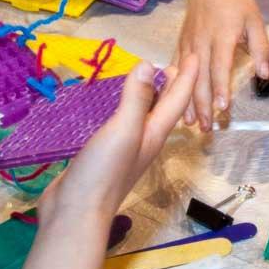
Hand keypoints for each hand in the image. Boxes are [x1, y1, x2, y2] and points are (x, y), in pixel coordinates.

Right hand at [39, 59, 196, 227]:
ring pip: (143, 116)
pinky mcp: (105, 155)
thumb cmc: (104, 171)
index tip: (193, 55)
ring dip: (148, 97)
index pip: (176, 100)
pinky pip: (122, 125)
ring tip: (147, 80)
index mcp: (154, 134)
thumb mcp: (124, 129)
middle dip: (172, 86)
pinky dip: (124, 109)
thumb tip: (148, 65)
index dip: (186, 77)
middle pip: (164, 108)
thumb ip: (136, 98)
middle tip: (174, 64)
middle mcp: (144, 141)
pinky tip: (113, 108)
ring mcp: (124, 150)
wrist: (76, 213)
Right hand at [173, 0, 268, 127]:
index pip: (220, 66)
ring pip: (185, 77)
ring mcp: (188, 44)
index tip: (222, 109)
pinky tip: (174, 103)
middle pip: (199, 78)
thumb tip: (265, 73)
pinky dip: (175, 87)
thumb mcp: (255, 19)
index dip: (221, 88)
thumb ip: (260, 47)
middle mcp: (202, 42)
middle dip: (202, 104)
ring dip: (186, 101)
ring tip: (190, 123)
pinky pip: (176, 68)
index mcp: (222, 36)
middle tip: (206, 128)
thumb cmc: (236, 0)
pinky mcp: (180, 43)